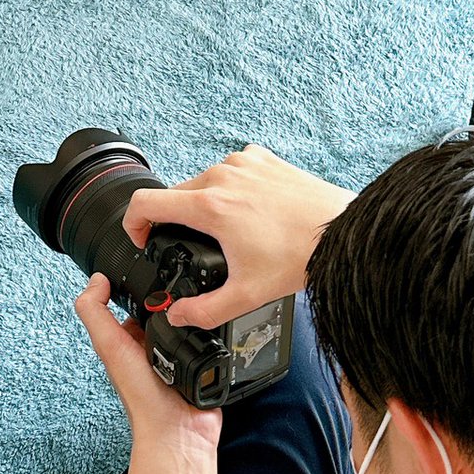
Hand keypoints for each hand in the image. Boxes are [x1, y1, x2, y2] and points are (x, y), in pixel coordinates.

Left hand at [75, 273, 222, 451]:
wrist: (178, 431)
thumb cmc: (142, 397)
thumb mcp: (110, 346)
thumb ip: (96, 312)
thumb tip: (96, 278)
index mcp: (126, 339)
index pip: (132, 300)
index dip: (139, 285)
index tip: (150, 270)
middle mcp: (150, 345)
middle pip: (164, 308)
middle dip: (173, 301)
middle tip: (181, 298)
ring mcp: (176, 354)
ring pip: (187, 320)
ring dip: (194, 316)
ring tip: (195, 316)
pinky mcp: (200, 361)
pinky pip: (208, 337)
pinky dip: (211, 333)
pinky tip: (210, 330)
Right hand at [123, 144, 355, 328]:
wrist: (342, 233)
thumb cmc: (299, 257)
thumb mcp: (247, 295)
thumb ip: (204, 311)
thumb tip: (177, 316)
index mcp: (209, 207)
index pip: (145, 202)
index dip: (132, 223)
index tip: (141, 238)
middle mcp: (220, 176)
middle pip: (175, 195)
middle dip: (174, 221)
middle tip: (193, 245)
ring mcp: (241, 163)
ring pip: (204, 181)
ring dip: (204, 203)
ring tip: (227, 230)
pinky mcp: (261, 158)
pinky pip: (231, 169)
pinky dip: (231, 186)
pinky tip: (249, 208)